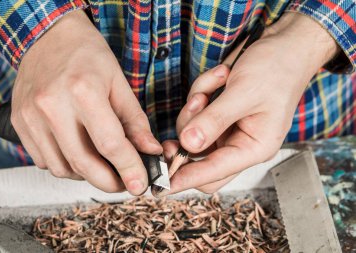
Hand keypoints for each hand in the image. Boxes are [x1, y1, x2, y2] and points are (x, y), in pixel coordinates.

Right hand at [11, 10, 161, 194]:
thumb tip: (150, 150)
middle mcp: (52, 106)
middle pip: (84, 164)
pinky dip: (66, 165)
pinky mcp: (19, 123)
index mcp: (83, 91)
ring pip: (62, 168)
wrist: (47, 36)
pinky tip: (78, 152)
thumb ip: (135, 121)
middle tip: (125, 184)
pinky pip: (44, 161)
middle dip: (109, 182)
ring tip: (102, 164)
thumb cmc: (88, 55)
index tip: (141, 185)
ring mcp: (31, 116)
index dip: (129, 169)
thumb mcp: (119, 82)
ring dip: (87, 174)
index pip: (110, 144)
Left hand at [163, 13, 338, 193]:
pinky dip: (201, 93)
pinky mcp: (218, 115)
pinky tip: (221, 76)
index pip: (214, 173)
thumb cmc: (276, 69)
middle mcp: (240, 143)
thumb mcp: (245, 93)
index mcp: (254, 148)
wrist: (284, 44)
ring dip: (197, 106)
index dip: (186, 178)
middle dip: (187, 136)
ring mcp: (227, 129)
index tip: (161, 183)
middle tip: (189, 111)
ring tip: (218, 79)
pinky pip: (196, 112)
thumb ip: (215, 120)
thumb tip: (187, 144)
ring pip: (193, 133)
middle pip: (198, 158)